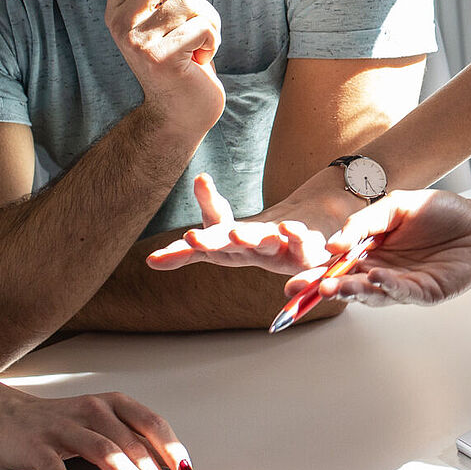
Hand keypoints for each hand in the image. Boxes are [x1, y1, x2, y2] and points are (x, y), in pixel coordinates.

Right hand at [0, 387, 191, 469]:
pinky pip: (50, 461)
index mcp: (114, 404)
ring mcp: (64, 426)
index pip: (151, 424)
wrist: (8, 416)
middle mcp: (93, 410)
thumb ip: (130, 440)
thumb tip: (166, 469)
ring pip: (101, 449)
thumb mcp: (102, 424)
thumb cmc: (64, 423)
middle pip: (130, 442)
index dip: (171, 447)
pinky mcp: (36, 443)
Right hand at [105, 0, 224, 136]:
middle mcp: (121, 24)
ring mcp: (138, 41)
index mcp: (117, 11)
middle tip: (194, 16)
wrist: (180, 114)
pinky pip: (203, 26)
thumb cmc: (181, 60)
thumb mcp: (161, 23)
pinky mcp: (161, 58)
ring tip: (199, 44)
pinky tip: (200, 59)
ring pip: (190, 0)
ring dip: (209, 21)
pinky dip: (213, 41)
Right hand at [146, 174, 331, 275]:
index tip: (160, 252)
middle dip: (210, 242)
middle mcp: (252, 251)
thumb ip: (203, 216)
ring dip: (248, 239)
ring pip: (262, 244)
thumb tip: (159, 244)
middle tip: (191, 237)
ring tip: (235, 233)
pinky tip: (287, 226)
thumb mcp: (228, 230)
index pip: (206, 238)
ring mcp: (280, 251)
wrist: (311, 240)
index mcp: (231, 246)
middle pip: (228, 245)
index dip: (184, 247)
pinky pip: (300, 242)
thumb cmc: (261, 238)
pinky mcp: (306, 252)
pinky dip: (293, 235)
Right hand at [315, 190, 470, 305]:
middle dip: (323, 289)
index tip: (291, 281)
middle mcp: (381, 272)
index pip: (335, 267)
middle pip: (346, 285)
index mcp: (368, 252)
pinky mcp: (426, 293)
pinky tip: (377, 277)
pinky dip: (389, 287)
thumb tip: (333, 243)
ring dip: (352, 290)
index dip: (313, 275)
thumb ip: (364, 223)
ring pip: (371, 293)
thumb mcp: (395, 206)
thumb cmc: (438, 213)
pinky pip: (404, 293)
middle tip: (302, 291)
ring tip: (333, 286)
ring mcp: (402, 285)